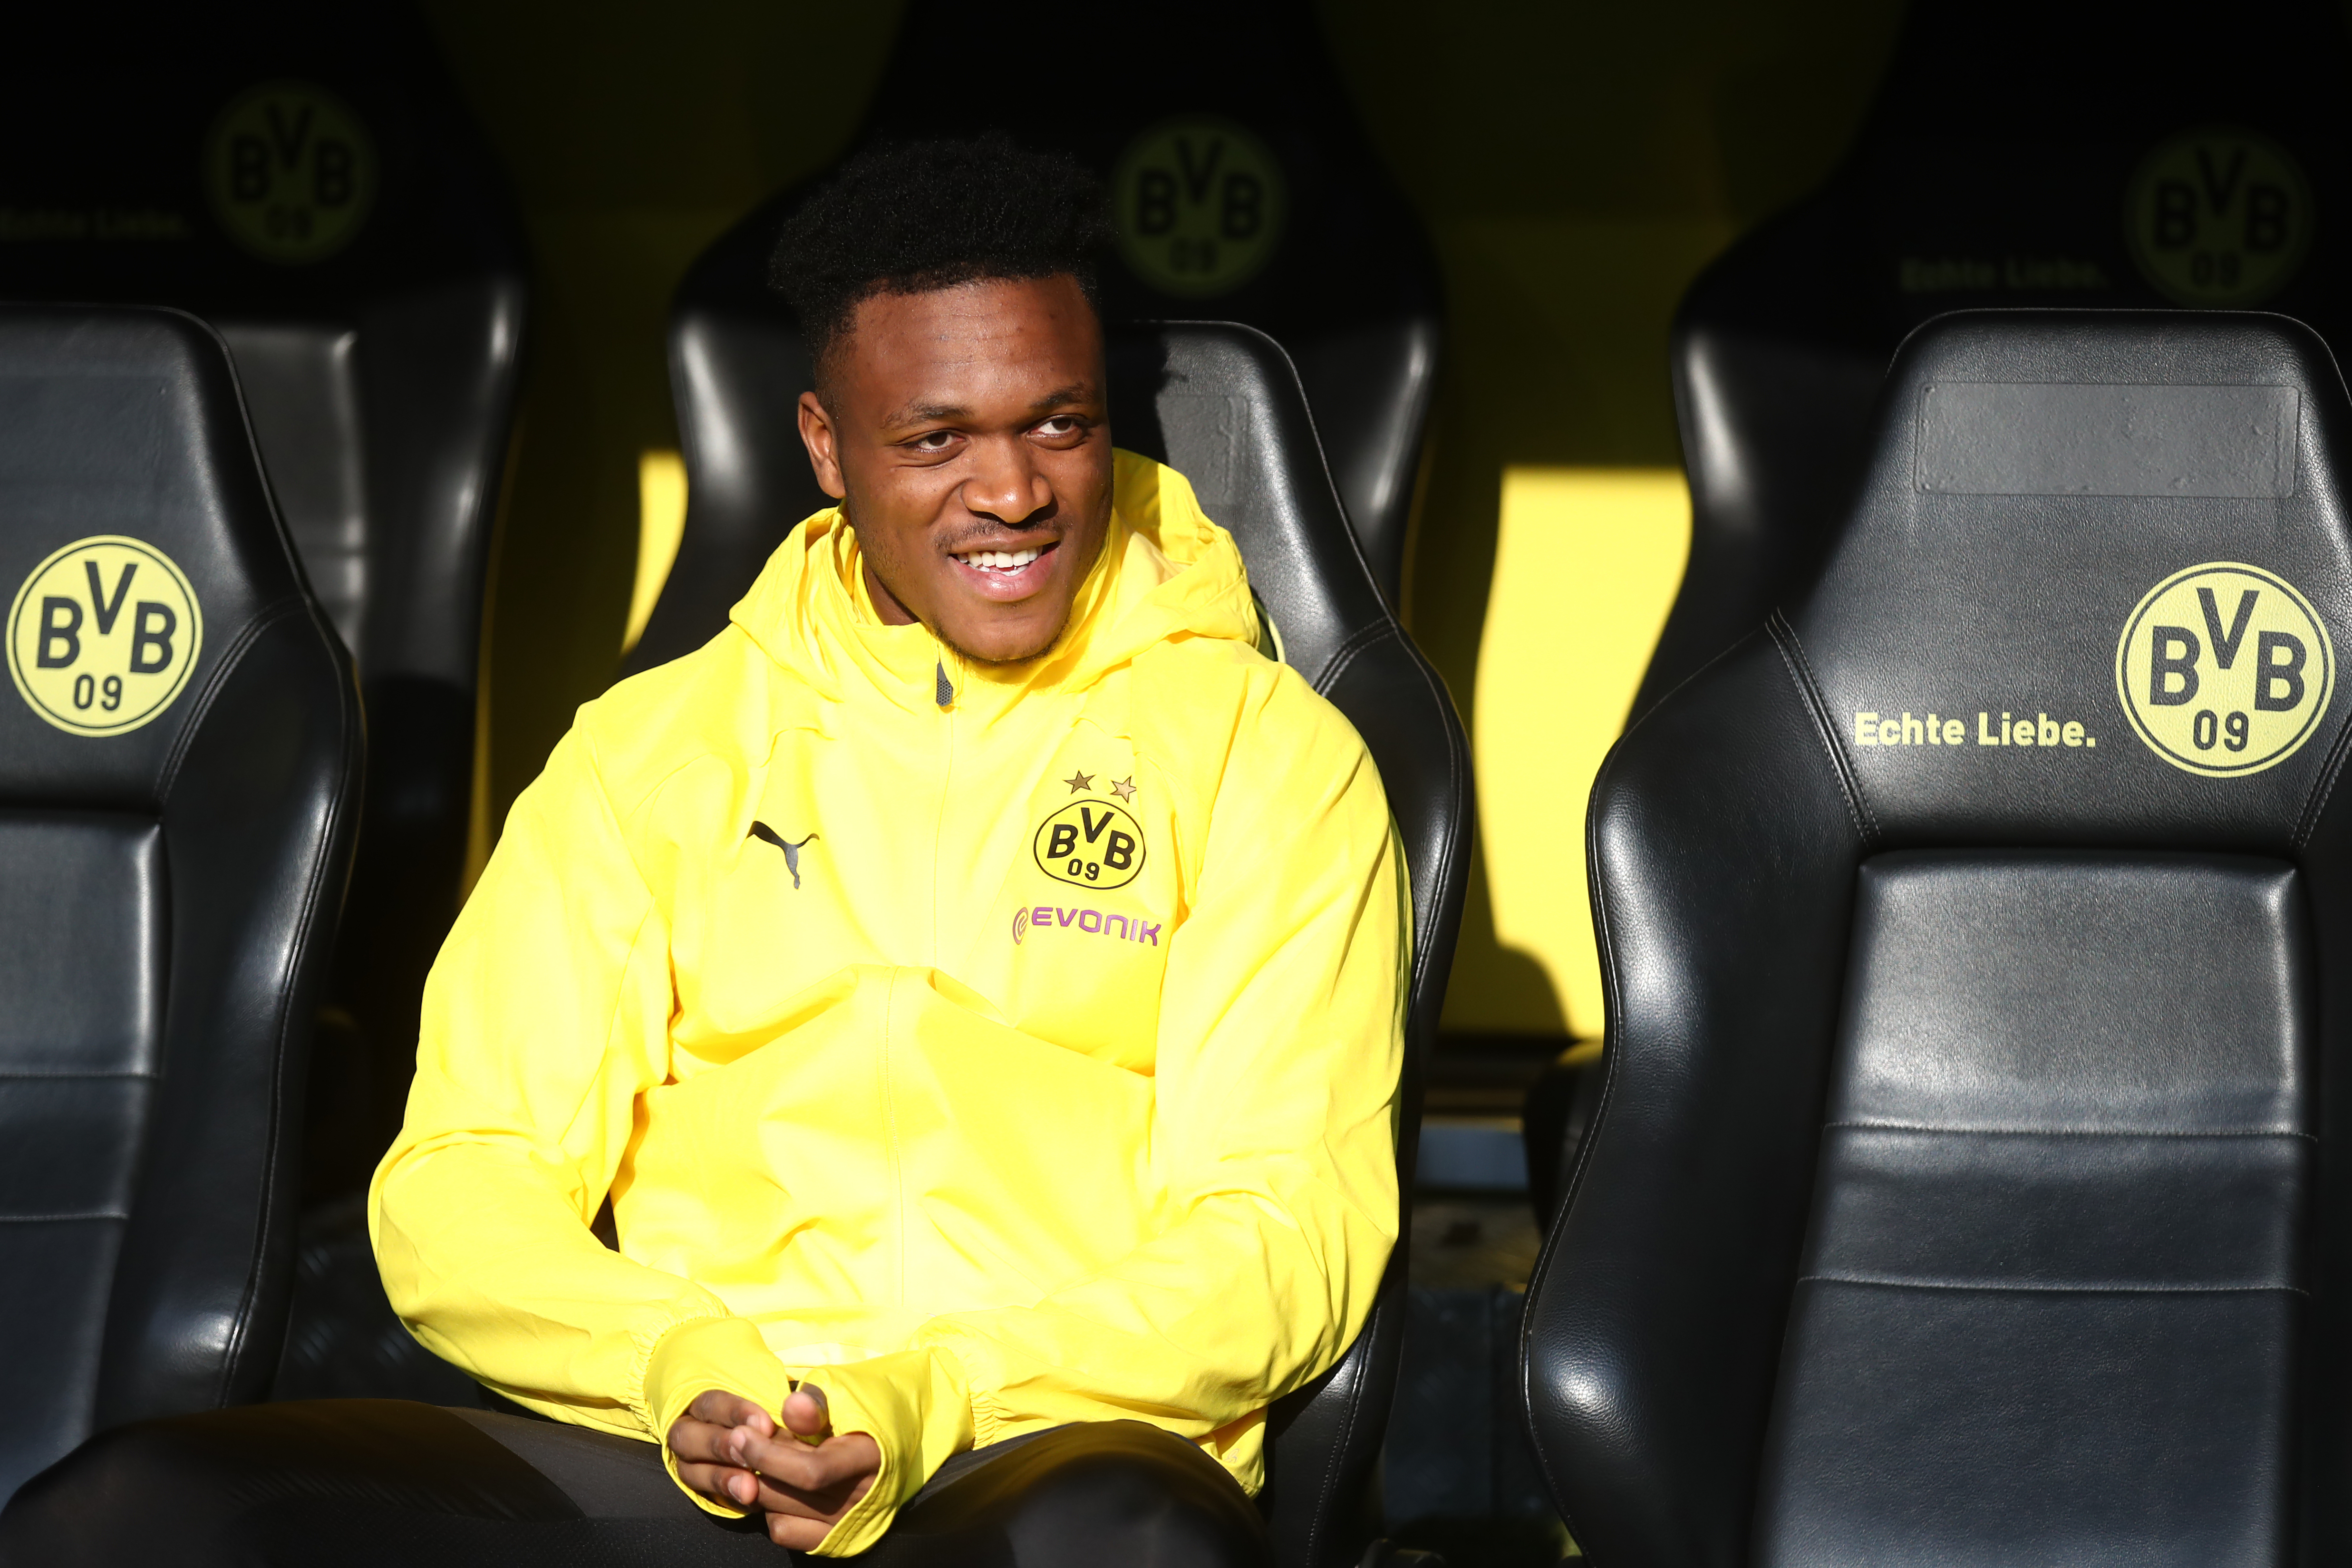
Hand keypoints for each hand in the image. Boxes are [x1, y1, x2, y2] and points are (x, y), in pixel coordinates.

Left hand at [667, 1385, 881, 1548]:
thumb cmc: (871, 1407)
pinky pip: (786, 1532)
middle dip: (754, 1465)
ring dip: (759, 1485)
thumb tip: (791, 1407)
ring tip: (759, 1458)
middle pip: (788, 1493)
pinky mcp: (835, 1537)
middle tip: (740, 1440)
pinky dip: (771, 1510)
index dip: (768, 1454)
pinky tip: (775, 1485)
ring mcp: (848, 1522)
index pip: (811, 1471)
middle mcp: (861, 1498)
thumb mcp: (850, 1392)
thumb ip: (819, 1401)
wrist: (903, 1435)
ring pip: (780, 1512)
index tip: (740, 1432)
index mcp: (870, 1459)